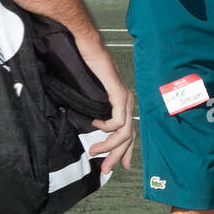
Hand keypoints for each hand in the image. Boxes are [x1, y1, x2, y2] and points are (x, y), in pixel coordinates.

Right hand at [75, 34, 133, 174]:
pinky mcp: (118, 91)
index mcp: (121, 103)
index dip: (124, 151)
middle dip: (116, 155)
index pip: (128, 133)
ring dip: (109, 144)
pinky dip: (107, 126)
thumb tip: (87, 126)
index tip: (116, 166)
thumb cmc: (85, 65)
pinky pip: (118, 119)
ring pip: (124, 131)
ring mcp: (124, 96)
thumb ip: (93, 110)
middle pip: (128, 136)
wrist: (86, 45)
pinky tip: (95, 124)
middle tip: (104, 168)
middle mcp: (126, 101)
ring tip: (94, 150)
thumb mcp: (89, 94)